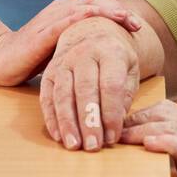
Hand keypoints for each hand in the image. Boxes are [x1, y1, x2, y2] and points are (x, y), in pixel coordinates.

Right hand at [0, 0, 139, 86]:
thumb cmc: (33, 56)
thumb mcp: (63, 46)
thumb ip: (82, 42)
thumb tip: (111, 52)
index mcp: (66, 11)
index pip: (98, 4)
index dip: (119, 11)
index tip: (137, 25)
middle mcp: (60, 10)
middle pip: (96, 3)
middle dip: (118, 11)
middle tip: (137, 24)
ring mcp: (50, 19)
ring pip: (83, 8)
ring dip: (106, 12)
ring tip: (125, 19)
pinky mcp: (40, 33)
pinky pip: (63, 22)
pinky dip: (80, 19)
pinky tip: (93, 20)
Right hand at [40, 15, 140, 151]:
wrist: (92, 30)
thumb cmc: (115, 56)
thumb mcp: (129, 69)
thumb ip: (124, 95)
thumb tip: (114, 124)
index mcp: (110, 50)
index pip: (110, 85)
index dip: (111, 113)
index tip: (113, 136)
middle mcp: (84, 53)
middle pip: (85, 90)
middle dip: (88, 121)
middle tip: (93, 146)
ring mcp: (63, 61)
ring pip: (63, 94)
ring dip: (68, 122)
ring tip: (74, 145)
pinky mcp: (49, 71)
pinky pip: (47, 96)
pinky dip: (52, 117)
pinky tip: (59, 135)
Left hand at [120, 100, 176, 176]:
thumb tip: (153, 150)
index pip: (169, 110)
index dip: (142, 112)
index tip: (119, 123)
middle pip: (166, 114)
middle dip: (136, 118)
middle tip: (112, 128)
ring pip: (173, 128)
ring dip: (143, 129)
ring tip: (122, 136)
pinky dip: (166, 143)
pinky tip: (149, 145)